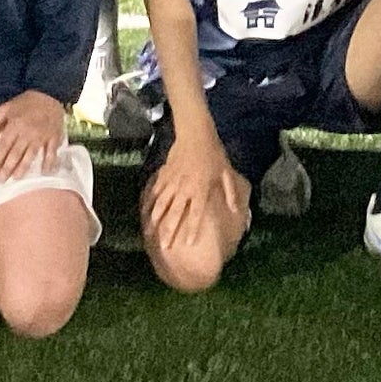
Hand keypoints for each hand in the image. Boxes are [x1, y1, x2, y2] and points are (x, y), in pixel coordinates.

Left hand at [0, 88, 68, 178]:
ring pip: (30, 157)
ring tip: (16, 178)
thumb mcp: (4, 107)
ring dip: (22, 169)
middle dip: (6, 170)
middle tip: (0, 180)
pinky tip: (44, 171)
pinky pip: (51, 153)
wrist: (48, 92)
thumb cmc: (24, 101)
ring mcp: (41, 136)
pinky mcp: (54, 137)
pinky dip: (48, 163)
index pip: (3, 148)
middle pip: (15, 155)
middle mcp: (27, 133)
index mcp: (14, 125)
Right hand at [145, 133, 248, 254]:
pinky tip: (144, 212)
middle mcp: (185, 188)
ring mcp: (172, 182)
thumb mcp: (226, 173)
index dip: (192, 229)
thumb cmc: (214, 153)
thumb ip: (230, 193)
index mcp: (201, 189)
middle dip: (169, 231)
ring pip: (161, 204)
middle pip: (176, 214)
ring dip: (155, 220)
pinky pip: (155, 191)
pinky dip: (149, 202)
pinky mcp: (164, 174)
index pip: (197, 214)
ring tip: (149, 234)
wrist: (196, 133)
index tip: (188, 245)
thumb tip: (236, 211)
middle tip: (164, 248)